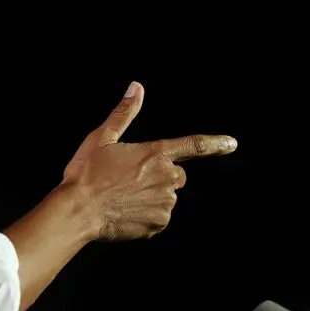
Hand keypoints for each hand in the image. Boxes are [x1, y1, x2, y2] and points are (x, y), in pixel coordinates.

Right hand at [61, 81, 236, 241]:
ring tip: (121, 196)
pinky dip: (145, 214)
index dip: (215, 143)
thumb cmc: (86, 174)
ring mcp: (164, 203)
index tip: (231, 143)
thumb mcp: (101, 138)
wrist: (78, 211)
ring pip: (165, 197)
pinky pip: (158, 217)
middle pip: (176, 176)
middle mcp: (166, 178)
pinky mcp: (158, 223)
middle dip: (159, 176)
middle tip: (129, 180)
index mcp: (155, 154)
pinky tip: (123, 211)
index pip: (194, 146)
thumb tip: (136, 87)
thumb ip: (124, 113)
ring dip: (150, 196)